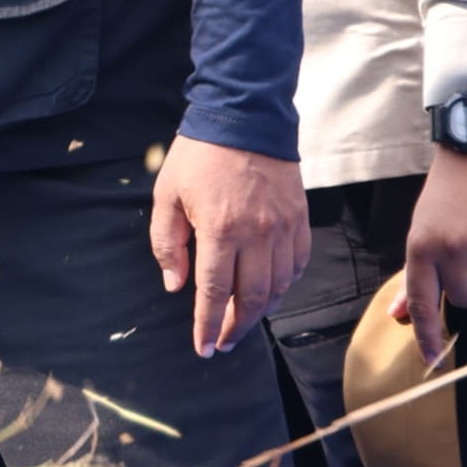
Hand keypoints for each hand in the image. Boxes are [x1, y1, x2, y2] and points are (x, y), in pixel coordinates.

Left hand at [149, 137, 308, 356]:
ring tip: (241, 321)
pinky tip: (269, 292)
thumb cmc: (199, 156)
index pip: (214, 291)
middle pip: (252, 298)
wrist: (245, 119)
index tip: (203, 348)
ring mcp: (283, 228)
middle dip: (235, 327)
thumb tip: (175, 285)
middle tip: (222, 342)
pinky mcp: (300, 220)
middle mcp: (257, 234)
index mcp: (219, 229)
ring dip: (260, 311)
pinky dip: (284, 286)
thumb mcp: (166, 195)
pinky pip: (297, 265)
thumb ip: (166, 243)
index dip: (207, 324)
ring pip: (278, 287)